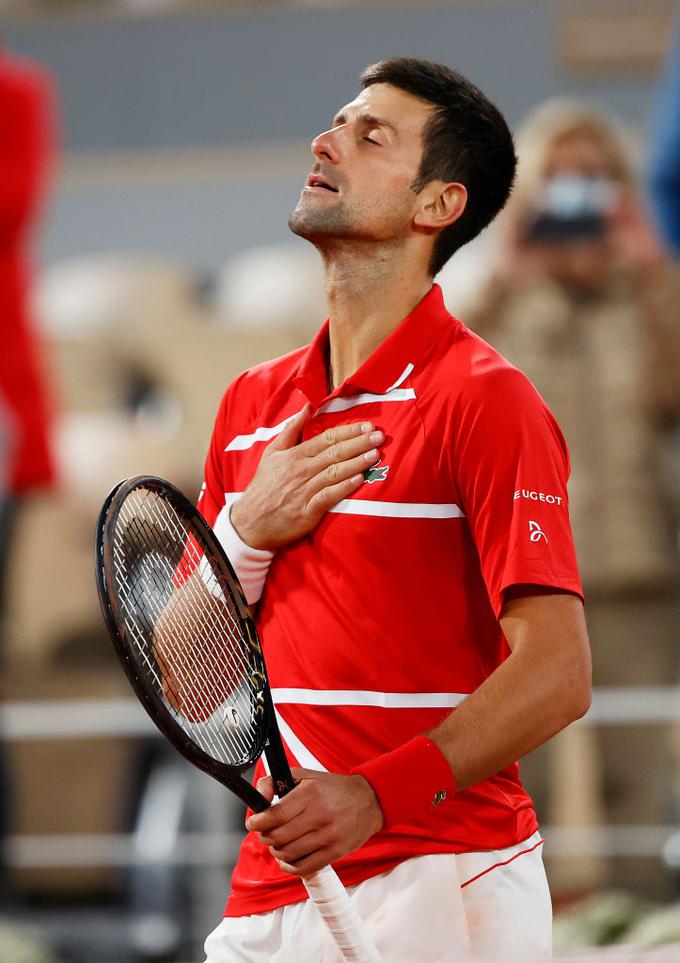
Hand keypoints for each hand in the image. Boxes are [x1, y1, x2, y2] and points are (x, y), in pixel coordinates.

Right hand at [230, 405, 382, 550]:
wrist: (250, 522)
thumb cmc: (263, 486)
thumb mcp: (271, 453)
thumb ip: (291, 430)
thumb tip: (307, 408)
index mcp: (294, 455)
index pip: (326, 439)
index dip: (348, 432)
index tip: (367, 426)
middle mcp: (300, 471)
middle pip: (334, 453)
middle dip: (358, 444)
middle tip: (378, 436)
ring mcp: (304, 491)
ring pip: (334, 473)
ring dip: (356, 463)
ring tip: (375, 454)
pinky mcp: (307, 511)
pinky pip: (328, 497)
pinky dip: (343, 488)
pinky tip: (359, 480)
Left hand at [247, 768, 383, 876]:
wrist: (369, 801)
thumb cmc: (334, 789)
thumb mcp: (305, 776)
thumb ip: (276, 781)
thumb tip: (259, 795)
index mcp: (310, 794)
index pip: (276, 815)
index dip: (258, 822)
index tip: (253, 823)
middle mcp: (319, 816)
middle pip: (279, 836)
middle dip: (266, 837)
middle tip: (266, 833)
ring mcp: (328, 836)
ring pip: (288, 853)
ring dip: (276, 851)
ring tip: (278, 844)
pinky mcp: (334, 853)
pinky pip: (303, 868)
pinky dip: (290, 866)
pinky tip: (288, 858)